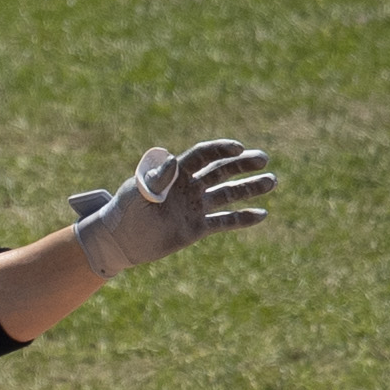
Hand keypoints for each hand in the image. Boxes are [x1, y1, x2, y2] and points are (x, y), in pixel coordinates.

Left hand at [69, 139, 274, 278]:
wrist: (118, 241)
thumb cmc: (122, 212)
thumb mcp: (136, 193)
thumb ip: (155, 178)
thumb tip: (171, 159)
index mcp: (175, 173)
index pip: (202, 156)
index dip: (220, 150)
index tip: (238, 148)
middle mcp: (189, 187)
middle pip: (221, 171)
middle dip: (242, 165)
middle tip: (263, 160)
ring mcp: (195, 207)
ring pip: (228, 194)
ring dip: (249, 188)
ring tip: (271, 181)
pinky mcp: (197, 228)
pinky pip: (224, 221)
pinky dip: (242, 218)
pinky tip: (262, 214)